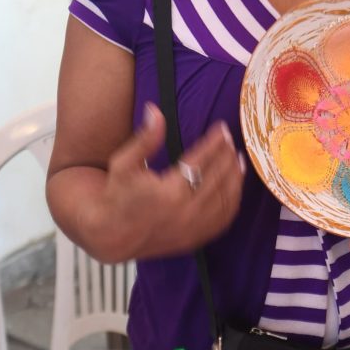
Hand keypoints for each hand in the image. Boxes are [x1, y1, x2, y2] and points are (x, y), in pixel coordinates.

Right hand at [100, 104, 245, 259]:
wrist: (112, 235)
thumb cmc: (117, 194)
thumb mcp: (124, 163)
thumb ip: (145, 138)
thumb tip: (155, 110)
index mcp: (170, 191)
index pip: (201, 160)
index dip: (214, 142)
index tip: (222, 128)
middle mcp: (186, 211)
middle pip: (218, 178)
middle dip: (226, 155)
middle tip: (230, 139)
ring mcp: (193, 228)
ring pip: (226, 199)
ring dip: (235, 177)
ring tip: (237, 158)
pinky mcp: (196, 239)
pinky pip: (224, 219)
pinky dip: (233, 201)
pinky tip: (234, 186)